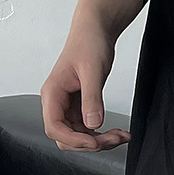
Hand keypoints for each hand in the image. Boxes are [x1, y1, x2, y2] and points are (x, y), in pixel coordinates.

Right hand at [41, 21, 131, 151]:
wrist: (95, 31)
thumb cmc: (89, 44)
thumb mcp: (92, 71)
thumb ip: (92, 99)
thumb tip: (93, 125)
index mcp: (52, 93)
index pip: (54, 127)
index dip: (74, 139)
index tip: (95, 142)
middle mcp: (56, 102)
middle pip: (66, 137)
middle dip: (90, 143)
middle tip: (115, 139)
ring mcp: (67, 106)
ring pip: (78, 135)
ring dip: (99, 141)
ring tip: (121, 136)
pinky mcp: (79, 106)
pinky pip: (87, 128)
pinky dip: (102, 133)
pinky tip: (117, 133)